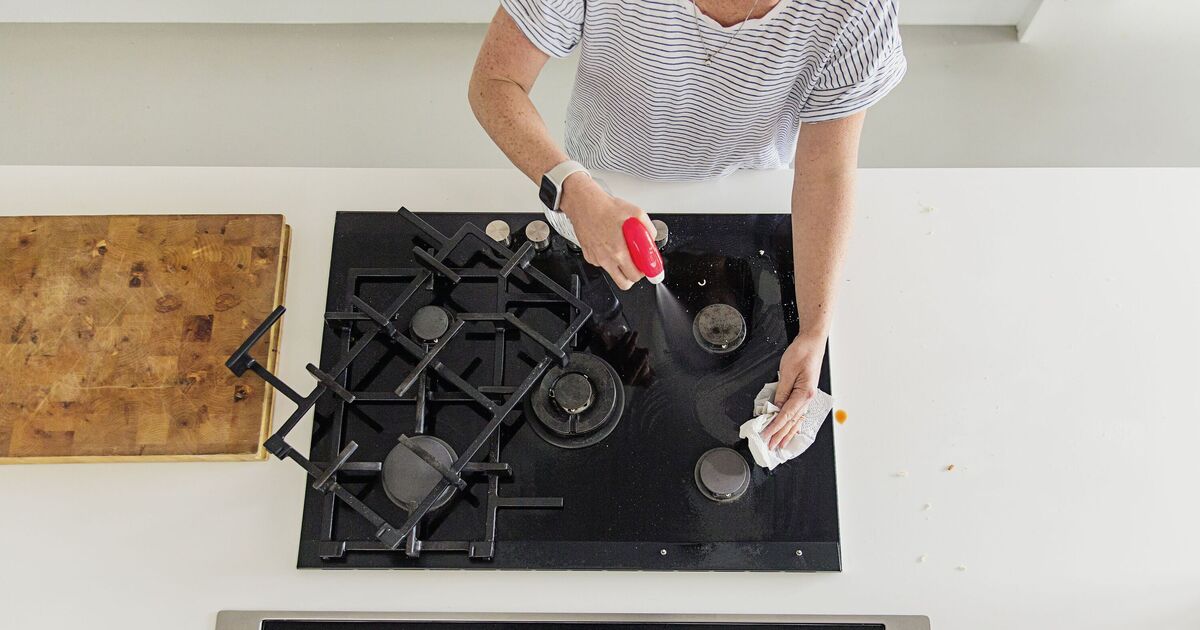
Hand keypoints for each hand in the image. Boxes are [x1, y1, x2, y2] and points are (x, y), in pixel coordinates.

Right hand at [559, 174, 656, 289]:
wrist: (584, 203)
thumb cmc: (605, 208)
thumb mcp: (635, 213)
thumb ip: (648, 227)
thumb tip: (652, 236)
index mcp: (618, 251)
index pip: (634, 276)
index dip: (644, 273)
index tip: (647, 269)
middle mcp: (606, 259)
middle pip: (623, 283)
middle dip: (632, 276)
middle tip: (636, 264)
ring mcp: (596, 258)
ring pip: (612, 274)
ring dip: (620, 268)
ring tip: (622, 252)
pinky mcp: (589, 255)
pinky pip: (601, 264)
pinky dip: (607, 258)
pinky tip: (609, 245)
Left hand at [761, 333, 825, 449]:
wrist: (812, 342)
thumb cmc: (802, 353)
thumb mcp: (787, 371)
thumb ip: (781, 392)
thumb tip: (775, 408)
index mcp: (804, 393)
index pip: (786, 415)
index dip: (775, 427)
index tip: (767, 436)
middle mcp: (807, 398)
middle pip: (792, 421)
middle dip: (780, 435)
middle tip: (771, 446)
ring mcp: (807, 396)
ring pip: (796, 419)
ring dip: (787, 432)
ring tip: (780, 444)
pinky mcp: (805, 393)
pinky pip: (798, 413)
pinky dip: (793, 423)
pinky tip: (790, 430)